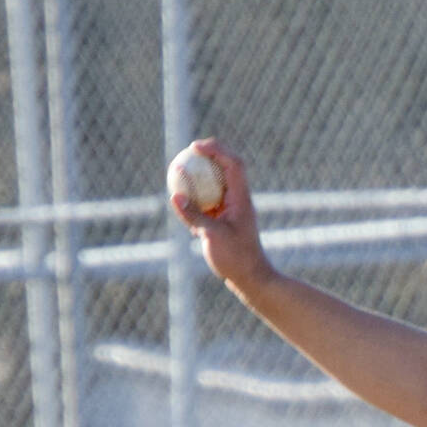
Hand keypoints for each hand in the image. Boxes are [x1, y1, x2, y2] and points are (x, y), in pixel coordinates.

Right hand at [169, 138, 272, 294]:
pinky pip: (210, 200)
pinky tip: (182, 197)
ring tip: (182, 168)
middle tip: (189, 151)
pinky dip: (198, 194)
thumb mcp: (212, 236)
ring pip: (218, 183)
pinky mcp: (225, 221)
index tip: (195, 146)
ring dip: (203, 173)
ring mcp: (233, 210)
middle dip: (210, 154)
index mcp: (241, 200)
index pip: (233, 164)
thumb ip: (194, 215)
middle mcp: (239, 201)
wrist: (252, 280)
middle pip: (227, 168)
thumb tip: (174, 196)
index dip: (216, 149)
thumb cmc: (236, 260)